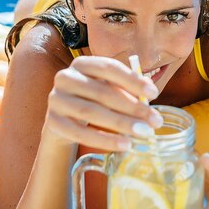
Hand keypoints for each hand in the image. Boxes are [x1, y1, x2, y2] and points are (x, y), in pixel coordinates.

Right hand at [44, 56, 162, 150]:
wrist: (65, 120)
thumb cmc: (94, 101)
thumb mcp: (109, 90)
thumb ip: (127, 89)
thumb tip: (149, 94)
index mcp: (82, 64)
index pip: (109, 67)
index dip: (132, 80)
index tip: (154, 94)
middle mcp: (65, 77)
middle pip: (102, 92)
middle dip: (132, 107)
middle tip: (155, 121)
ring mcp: (56, 99)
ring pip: (91, 112)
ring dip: (120, 123)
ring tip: (143, 133)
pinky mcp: (53, 122)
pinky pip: (80, 133)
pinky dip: (104, 140)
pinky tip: (124, 145)